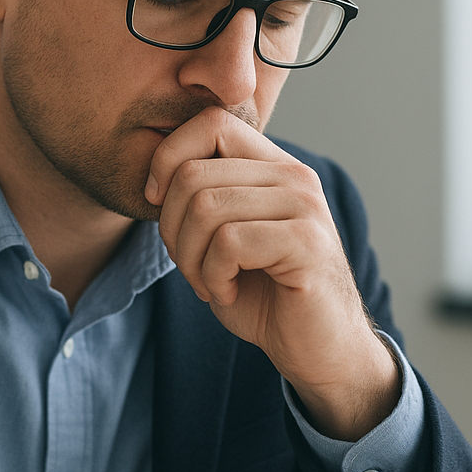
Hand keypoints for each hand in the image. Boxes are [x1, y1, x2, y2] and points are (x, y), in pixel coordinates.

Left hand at [146, 107, 398, 440]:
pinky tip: (228, 292)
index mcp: (273, 165)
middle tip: (189, 266)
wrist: (317, 349)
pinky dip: (213, 276)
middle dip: (172, 229)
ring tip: (209, 282)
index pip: (209, 122)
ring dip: (190, 258)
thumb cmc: (265, 295)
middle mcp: (294, 176)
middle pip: (193, 174)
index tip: (158, 205)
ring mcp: (305, 206)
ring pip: (205, 208)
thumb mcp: (223, 236)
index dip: (168, 159)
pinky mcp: (307, 242)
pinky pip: (228, 242)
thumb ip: (200, 199)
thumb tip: (154, 182)